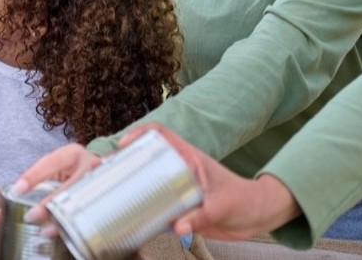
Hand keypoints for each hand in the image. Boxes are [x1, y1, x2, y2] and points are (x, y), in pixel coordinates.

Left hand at [8, 143, 102, 225]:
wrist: (98, 169)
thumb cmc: (72, 169)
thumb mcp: (57, 167)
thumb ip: (37, 181)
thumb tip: (7, 206)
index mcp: (72, 154)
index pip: (51, 162)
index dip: (34, 176)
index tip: (18, 189)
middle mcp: (88, 165)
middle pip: (68, 186)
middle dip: (49, 203)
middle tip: (31, 216)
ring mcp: (99, 183)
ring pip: (80, 201)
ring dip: (61, 218)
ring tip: (46, 230)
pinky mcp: (104, 197)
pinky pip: (88, 212)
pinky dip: (74, 224)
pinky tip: (62, 232)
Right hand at [120, 123, 301, 238]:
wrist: (258, 217)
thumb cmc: (244, 201)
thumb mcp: (222, 207)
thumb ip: (200, 217)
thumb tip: (178, 227)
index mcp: (189, 158)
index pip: (161, 135)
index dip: (140, 134)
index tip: (123, 145)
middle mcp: (179, 170)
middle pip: (146, 158)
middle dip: (123, 161)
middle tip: (103, 170)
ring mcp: (178, 189)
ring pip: (147, 183)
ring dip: (128, 186)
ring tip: (107, 192)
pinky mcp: (179, 208)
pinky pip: (156, 207)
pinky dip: (141, 211)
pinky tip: (129, 218)